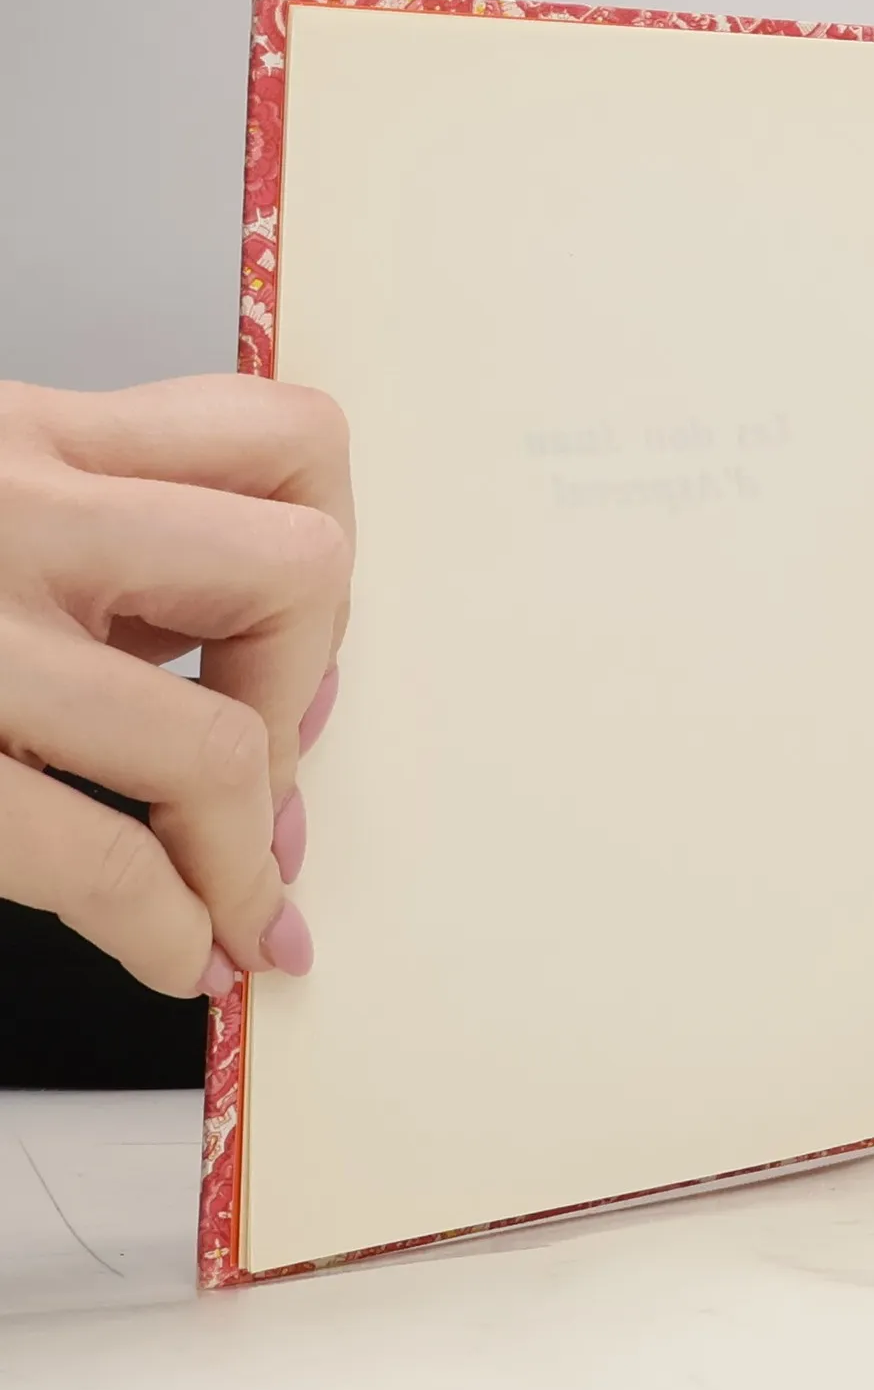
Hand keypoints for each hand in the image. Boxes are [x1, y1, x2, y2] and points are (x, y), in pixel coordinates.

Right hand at [0, 377, 352, 997]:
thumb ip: (72, 527)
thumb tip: (222, 654)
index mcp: (25, 434)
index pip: (285, 434)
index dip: (325, 542)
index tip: (294, 639)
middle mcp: (9, 513)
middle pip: (301, 568)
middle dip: (307, 690)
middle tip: (267, 768)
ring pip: (218, 739)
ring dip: (244, 848)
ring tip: (236, 905)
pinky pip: (97, 857)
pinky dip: (167, 926)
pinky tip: (174, 954)